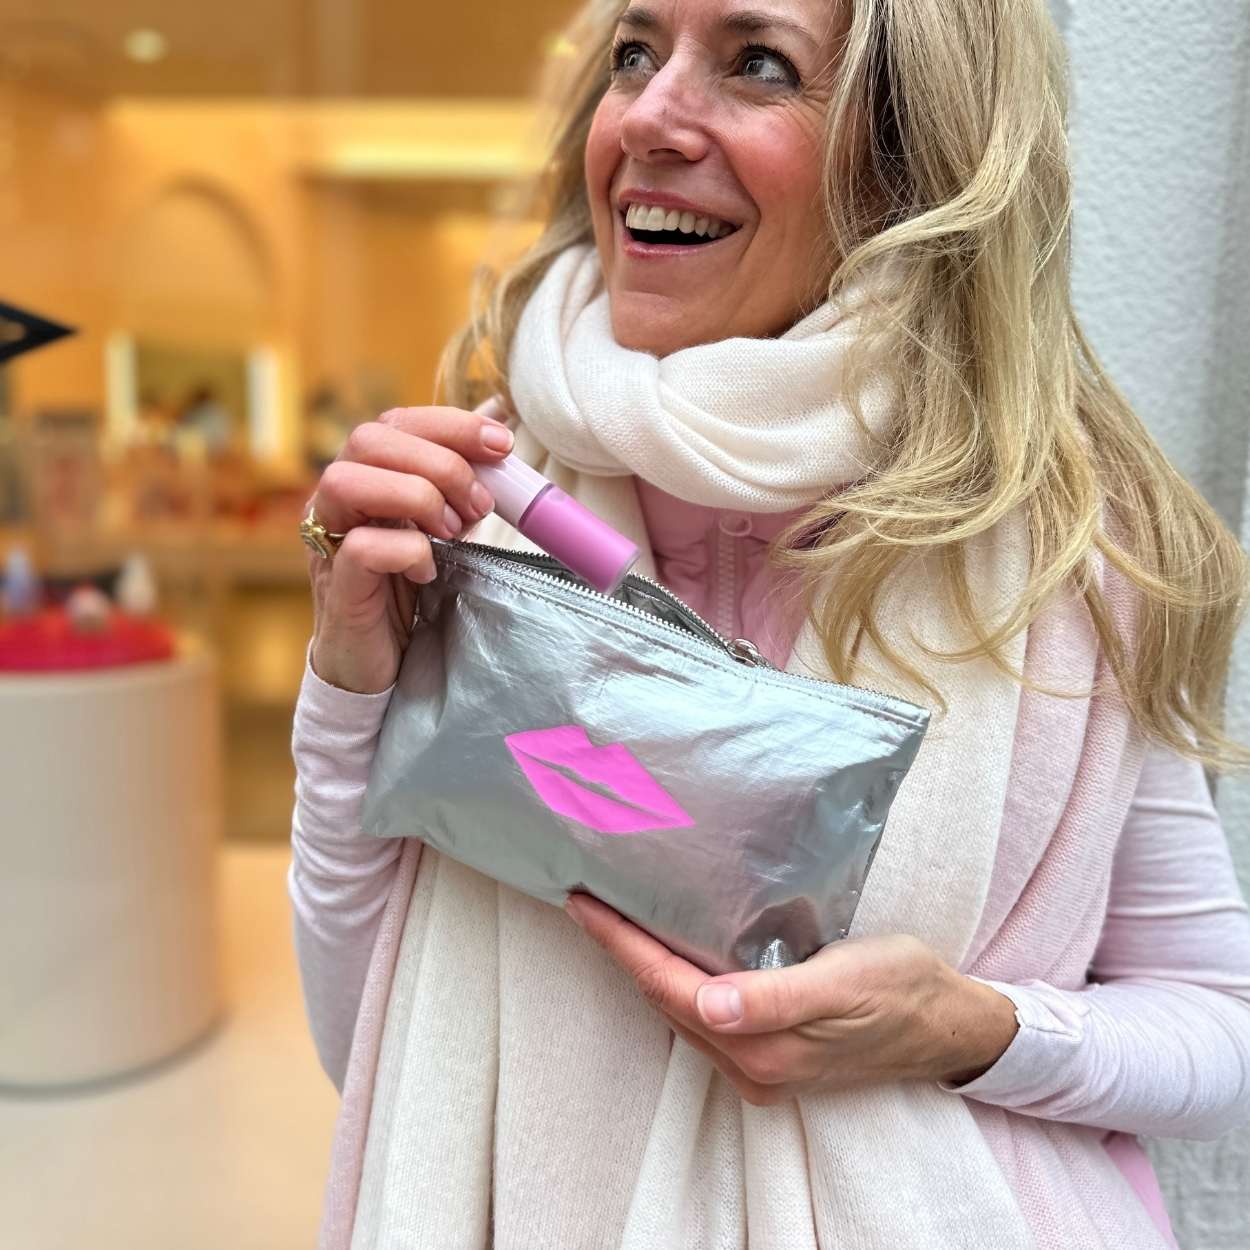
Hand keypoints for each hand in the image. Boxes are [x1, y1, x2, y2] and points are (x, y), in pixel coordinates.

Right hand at [307, 405, 513, 693]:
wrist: (376, 663)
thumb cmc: (407, 588)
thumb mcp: (443, 526)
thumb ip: (461, 483)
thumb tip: (500, 426)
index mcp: (365, 477)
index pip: (396, 422)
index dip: (450, 424)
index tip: (501, 444)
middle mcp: (336, 500)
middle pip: (368, 439)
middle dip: (438, 462)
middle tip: (478, 505)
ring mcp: (328, 540)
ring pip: (347, 480)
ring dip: (416, 496)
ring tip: (452, 532)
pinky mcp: (336, 585)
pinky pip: (362, 548)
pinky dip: (408, 551)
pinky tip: (427, 569)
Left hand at [564, 894, 1017, 1104]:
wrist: (949, 1025)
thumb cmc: (902, 989)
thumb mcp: (845, 982)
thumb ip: (775, 999)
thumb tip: (709, 1006)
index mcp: (761, 1048)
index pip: (668, 988)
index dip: (622, 945)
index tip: (584, 904)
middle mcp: (751, 1065)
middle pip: (664, 1002)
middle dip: (622, 954)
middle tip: (589, 902)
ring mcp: (760, 1066)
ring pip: (680, 1011)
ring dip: (646, 968)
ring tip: (617, 920)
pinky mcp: (773, 1057)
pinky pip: (705, 1017)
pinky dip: (677, 982)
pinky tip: (674, 953)